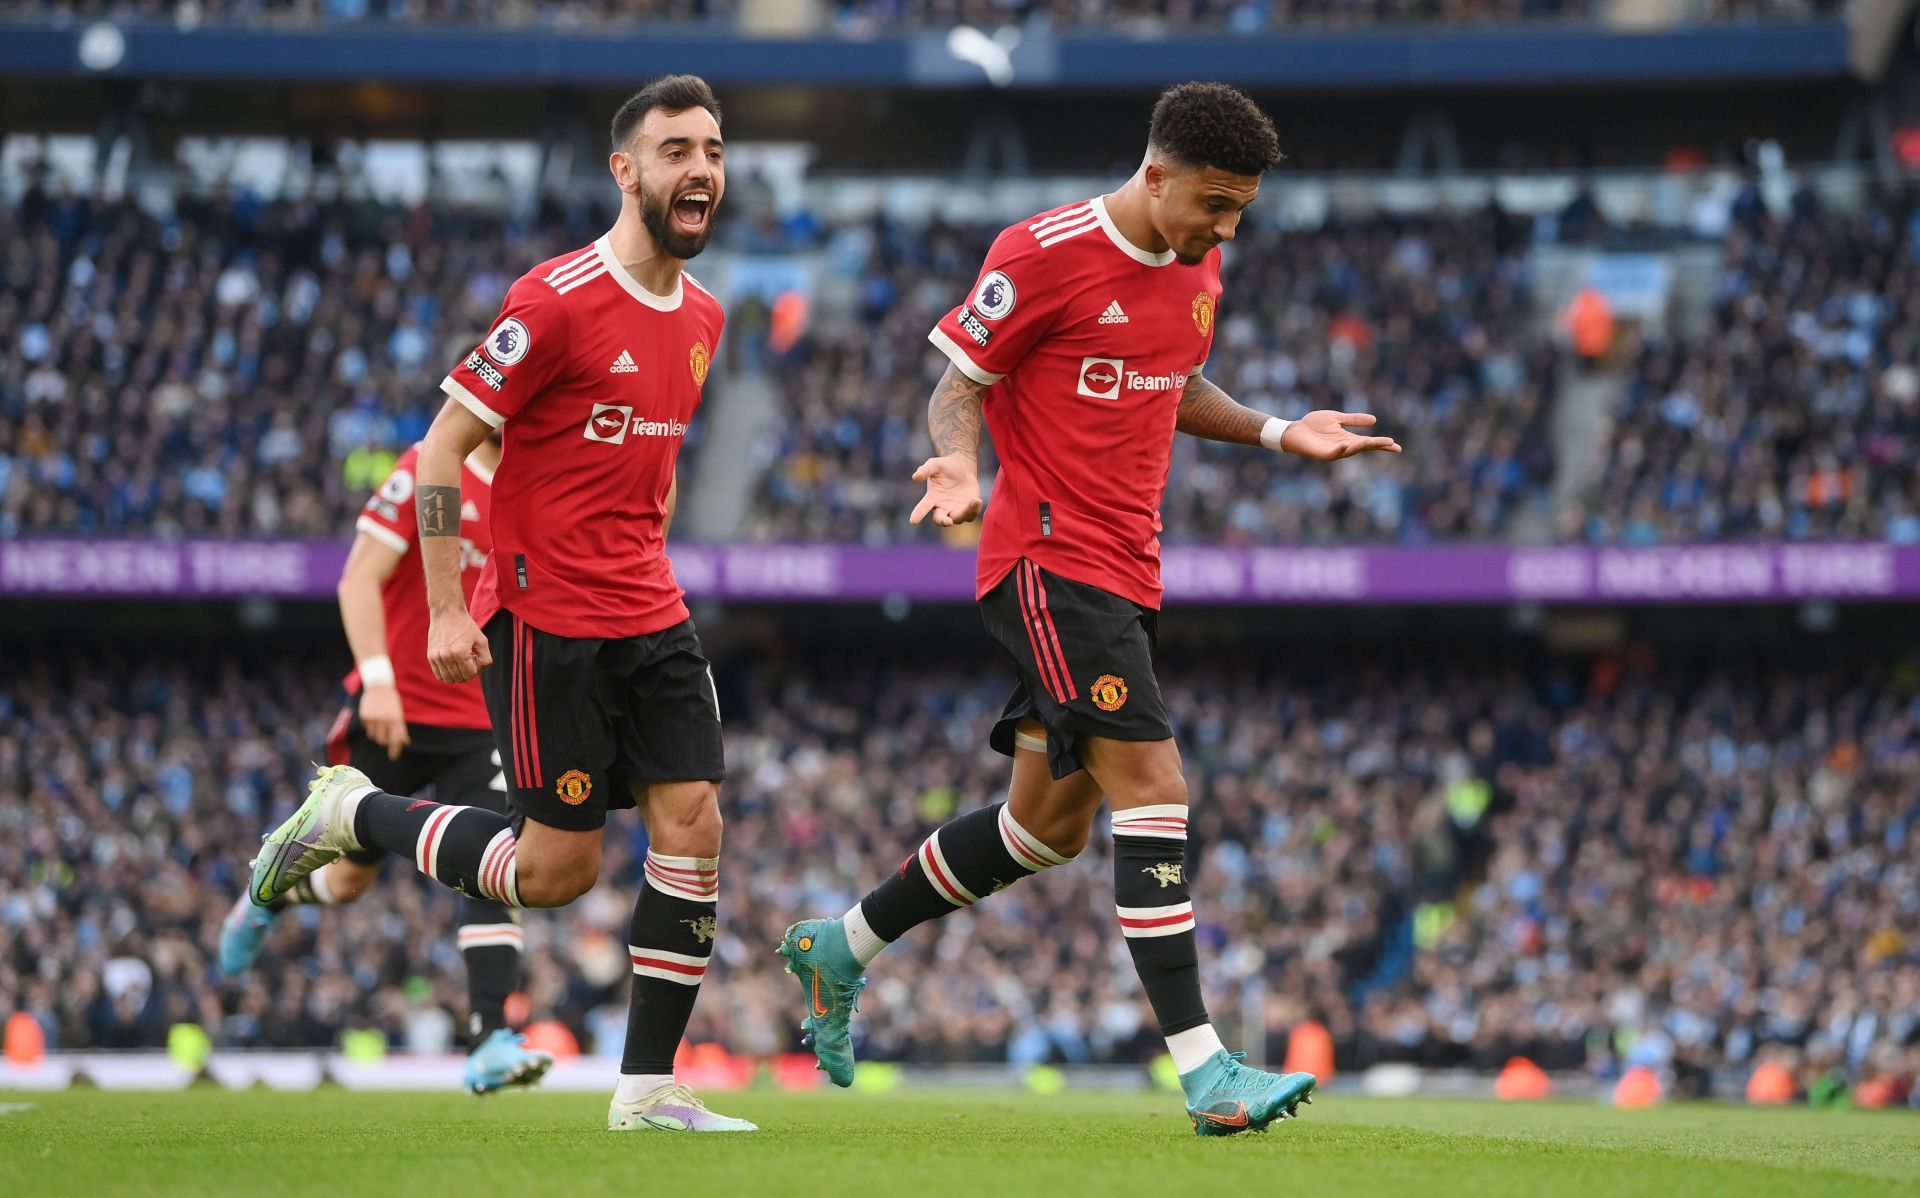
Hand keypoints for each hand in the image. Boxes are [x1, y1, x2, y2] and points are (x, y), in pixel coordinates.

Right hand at [358, 684, 410, 760]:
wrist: (379, 686)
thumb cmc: (391, 701)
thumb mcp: (399, 713)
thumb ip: (401, 728)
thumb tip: (405, 742)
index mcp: (396, 719)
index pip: (396, 739)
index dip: (395, 750)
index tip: (394, 757)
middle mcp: (385, 720)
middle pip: (383, 741)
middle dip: (384, 742)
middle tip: (385, 739)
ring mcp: (373, 718)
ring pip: (374, 736)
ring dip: (377, 734)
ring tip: (379, 724)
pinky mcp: (364, 716)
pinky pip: (366, 728)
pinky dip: (370, 726)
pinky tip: (373, 717)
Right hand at [427, 610, 492, 683]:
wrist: (446, 613)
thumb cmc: (466, 626)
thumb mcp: (482, 640)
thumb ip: (485, 658)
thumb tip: (479, 671)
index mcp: (460, 653)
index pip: (470, 674)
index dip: (477, 670)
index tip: (476, 659)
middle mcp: (446, 657)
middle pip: (459, 678)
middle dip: (467, 673)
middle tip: (469, 660)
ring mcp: (436, 657)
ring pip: (448, 679)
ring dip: (457, 674)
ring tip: (460, 661)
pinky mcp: (430, 656)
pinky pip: (439, 674)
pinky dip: (447, 673)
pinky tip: (452, 663)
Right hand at [909, 454, 983, 526]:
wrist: (962, 467)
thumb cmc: (945, 466)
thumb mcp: (934, 464)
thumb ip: (925, 470)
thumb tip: (915, 477)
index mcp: (932, 497)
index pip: (923, 507)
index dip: (918, 514)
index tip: (913, 521)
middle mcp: (942, 507)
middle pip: (940, 520)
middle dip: (943, 521)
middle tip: (947, 521)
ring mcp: (955, 509)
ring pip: (958, 519)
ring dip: (963, 514)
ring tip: (973, 502)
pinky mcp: (968, 508)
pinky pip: (971, 514)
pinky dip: (974, 509)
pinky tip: (977, 501)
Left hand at [1281, 411, 1402, 460]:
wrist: (1294, 430)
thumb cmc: (1313, 425)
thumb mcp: (1337, 419)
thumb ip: (1354, 420)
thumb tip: (1374, 420)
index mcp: (1348, 439)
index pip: (1369, 443)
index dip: (1382, 444)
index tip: (1396, 446)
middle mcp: (1343, 447)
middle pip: (1364, 447)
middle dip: (1377, 446)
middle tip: (1391, 445)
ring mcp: (1333, 451)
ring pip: (1351, 450)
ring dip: (1362, 446)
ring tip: (1374, 442)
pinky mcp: (1322, 454)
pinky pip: (1333, 453)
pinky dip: (1340, 450)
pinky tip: (1346, 445)